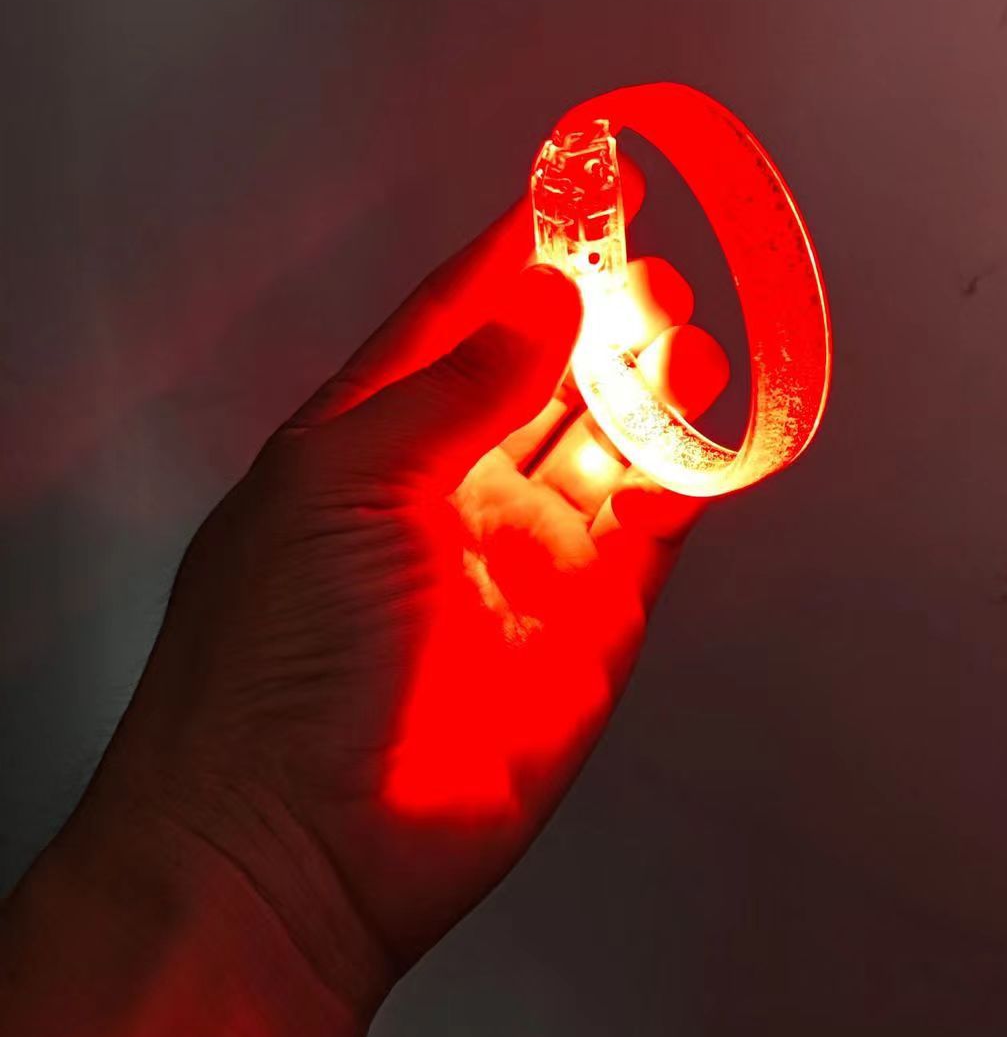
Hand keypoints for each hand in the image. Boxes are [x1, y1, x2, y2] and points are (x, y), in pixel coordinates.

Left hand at [87, 167, 727, 1015]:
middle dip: (604, 313)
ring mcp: (525, 558)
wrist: (297, 848)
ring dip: (649, 384)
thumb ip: (461, 386)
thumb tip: (546, 299)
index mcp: (370, 438)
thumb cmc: (276, 662)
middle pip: (549, 370)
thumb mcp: (349, 483)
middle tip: (650, 274)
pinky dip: (684, 475)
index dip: (524, 248)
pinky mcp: (588, 628)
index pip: (461, 315)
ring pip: (609, 440)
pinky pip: (653, 527)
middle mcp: (452, 489)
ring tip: (680, 339)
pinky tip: (699, 433)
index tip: (586, 188)